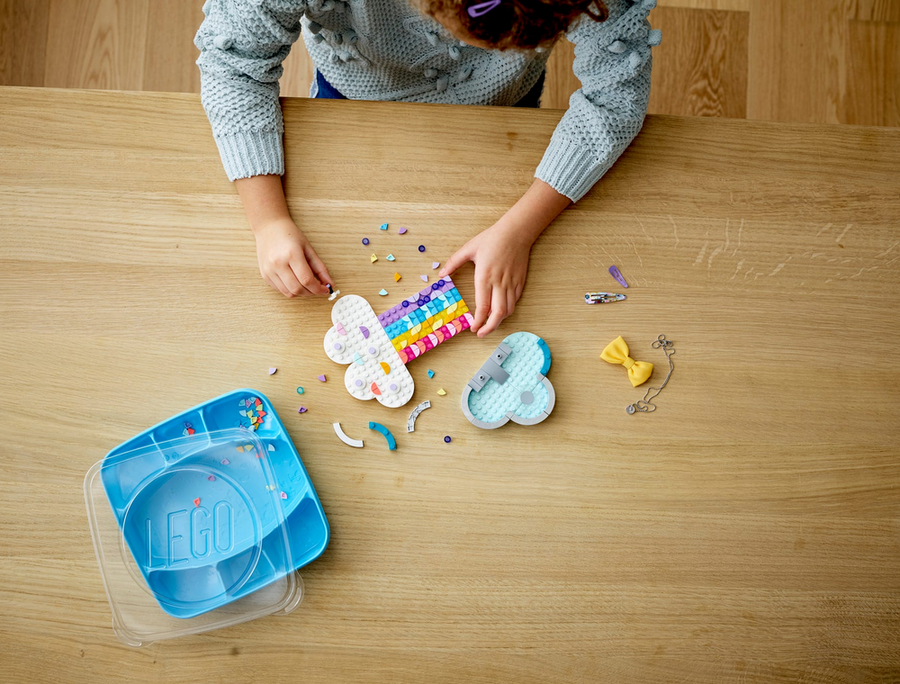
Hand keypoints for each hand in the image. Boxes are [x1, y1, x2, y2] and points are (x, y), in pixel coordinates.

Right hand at [254, 218, 331, 296]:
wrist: (269, 227)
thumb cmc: (289, 235)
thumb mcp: (308, 248)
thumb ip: (320, 267)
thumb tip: (329, 283)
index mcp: (291, 254)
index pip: (307, 280)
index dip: (318, 289)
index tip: (325, 290)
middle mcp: (278, 263)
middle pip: (298, 289)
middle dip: (311, 293)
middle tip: (318, 289)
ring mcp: (269, 270)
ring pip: (289, 293)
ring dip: (301, 293)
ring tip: (307, 285)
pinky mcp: (264, 275)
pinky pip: (280, 290)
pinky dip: (291, 290)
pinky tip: (296, 282)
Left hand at [440, 221, 532, 336]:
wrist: (516, 231)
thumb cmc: (492, 239)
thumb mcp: (469, 248)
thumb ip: (454, 262)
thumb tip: (441, 274)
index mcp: (484, 276)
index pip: (483, 306)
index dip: (478, 321)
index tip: (473, 328)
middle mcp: (499, 283)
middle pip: (498, 314)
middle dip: (490, 328)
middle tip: (481, 333)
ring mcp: (511, 283)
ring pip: (508, 310)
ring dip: (499, 321)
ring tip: (490, 324)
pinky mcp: (520, 281)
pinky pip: (515, 301)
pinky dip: (508, 309)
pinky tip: (500, 310)